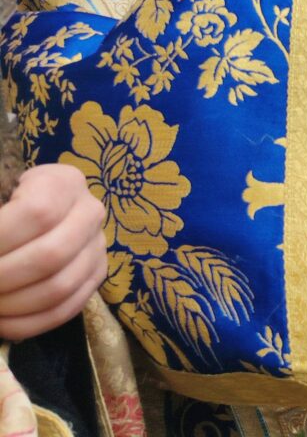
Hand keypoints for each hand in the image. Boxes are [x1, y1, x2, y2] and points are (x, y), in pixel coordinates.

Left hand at [0, 164, 105, 340]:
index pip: (37, 213)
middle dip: (3, 278)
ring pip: (60, 287)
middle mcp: (90, 212)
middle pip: (51, 255)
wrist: (29, 216)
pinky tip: (1, 322)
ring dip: (12, 305)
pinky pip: (67, 310)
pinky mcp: (96, 276)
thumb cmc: (5, 202)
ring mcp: (98, 246)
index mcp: (64, 182)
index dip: (1, 239)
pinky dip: (28, 324)